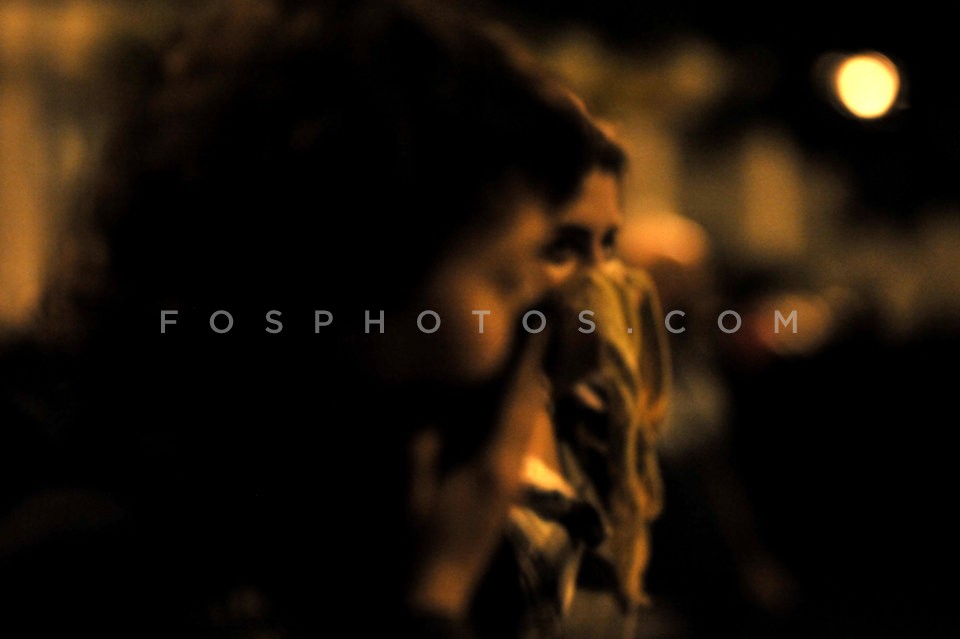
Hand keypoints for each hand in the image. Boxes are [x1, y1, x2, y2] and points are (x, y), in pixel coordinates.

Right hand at [406, 329, 549, 617]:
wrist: (437, 594)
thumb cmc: (420, 544)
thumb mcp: (412, 493)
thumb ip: (421, 452)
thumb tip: (429, 418)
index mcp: (494, 465)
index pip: (515, 404)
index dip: (529, 364)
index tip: (542, 328)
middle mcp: (511, 471)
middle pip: (531, 413)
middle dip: (536, 375)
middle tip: (545, 337)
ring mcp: (509, 487)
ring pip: (528, 431)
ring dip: (529, 398)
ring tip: (531, 369)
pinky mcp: (502, 500)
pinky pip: (517, 448)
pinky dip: (518, 423)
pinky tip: (510, 419)